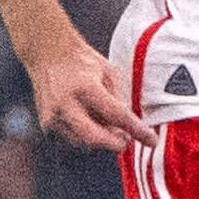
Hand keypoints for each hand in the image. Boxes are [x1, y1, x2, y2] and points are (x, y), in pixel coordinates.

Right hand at [22, 39, 155, 150]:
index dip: (136, 130)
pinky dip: (87, 136)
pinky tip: (92, 122)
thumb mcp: (108, 73)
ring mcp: (53, 117)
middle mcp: (65, 104)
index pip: (116, 114)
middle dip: (115, 143)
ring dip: (102, 139)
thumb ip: (118, 100)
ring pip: (84, 142)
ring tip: (109, 125)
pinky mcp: (47, 125)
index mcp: (85, 87)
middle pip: (94, 137)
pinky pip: (74, 139)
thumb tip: (128, 127)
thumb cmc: (82, 62)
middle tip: (127, 139)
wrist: (48, 55)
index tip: (151, 140)